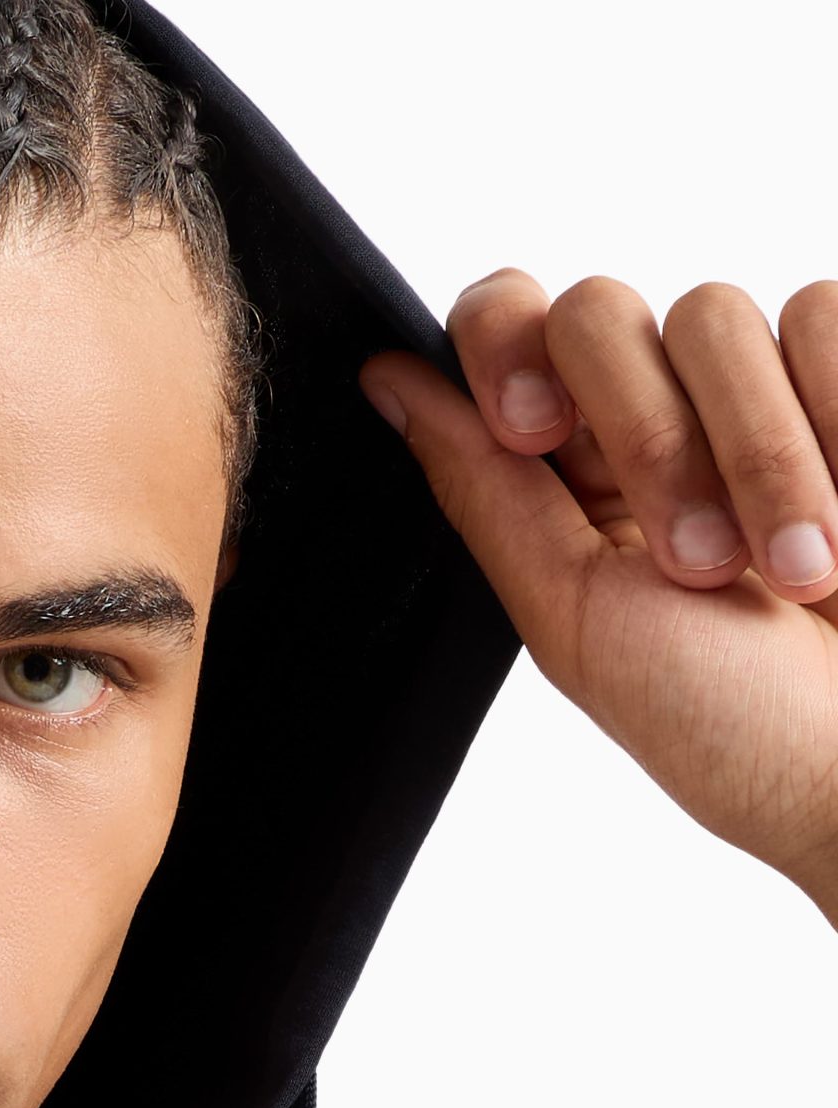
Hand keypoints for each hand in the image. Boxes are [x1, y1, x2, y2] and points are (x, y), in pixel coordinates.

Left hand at [358, 273, 837, 926]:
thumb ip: (486, 493)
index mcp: (566, 480)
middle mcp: (658, 414)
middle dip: (643, 434)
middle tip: (698, 563)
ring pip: (716, 312)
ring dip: (756, 457)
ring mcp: (760, 388)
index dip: (501, 344)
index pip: (502, 327)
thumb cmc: (728, 725)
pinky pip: (823, 313)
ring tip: (800, 576)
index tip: (528, 428)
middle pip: (598, 308)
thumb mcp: (578, 619)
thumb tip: (387, 384)